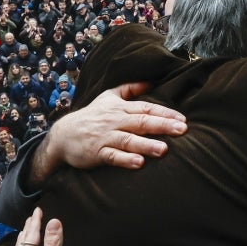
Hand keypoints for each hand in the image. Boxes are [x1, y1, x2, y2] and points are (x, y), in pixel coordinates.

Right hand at [40, 83, 185, 176]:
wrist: (64, 134)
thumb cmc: (91, 116)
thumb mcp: (108, 97)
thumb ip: (130, 89)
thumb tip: (151, 82)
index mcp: (120, 108)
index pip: (146, 108)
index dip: (164, 113)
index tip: (183, 119)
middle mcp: (114, 121)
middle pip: (141, 122)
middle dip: (162, 126)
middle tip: (182, 130)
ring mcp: (105, 137)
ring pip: (128, 140)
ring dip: (146, 145)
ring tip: (164, 150)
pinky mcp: (96, 152)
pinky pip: (112, 156)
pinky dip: (125, 160)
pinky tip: (138, 163)